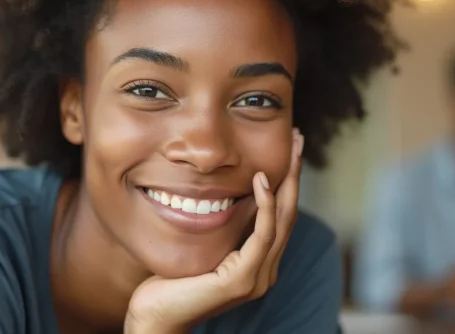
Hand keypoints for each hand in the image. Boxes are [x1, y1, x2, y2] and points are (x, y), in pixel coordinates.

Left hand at [124, 129, 303, 333]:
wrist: (156, 315)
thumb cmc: (172, 279)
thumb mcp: (203, 243)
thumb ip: (220, 225)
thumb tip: (222, 191)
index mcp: (258, 262)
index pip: (281, 215)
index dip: (287, 180)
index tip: (289, 148)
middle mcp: (265, 270)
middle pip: (289, 213)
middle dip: (295, 173)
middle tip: (298, 139)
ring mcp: (257, 278)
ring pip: (283, 221)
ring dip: (288, 182)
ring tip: (290, 150)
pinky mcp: (242, 280)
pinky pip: (262, 236)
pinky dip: (265, 206)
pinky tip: (261, 181)